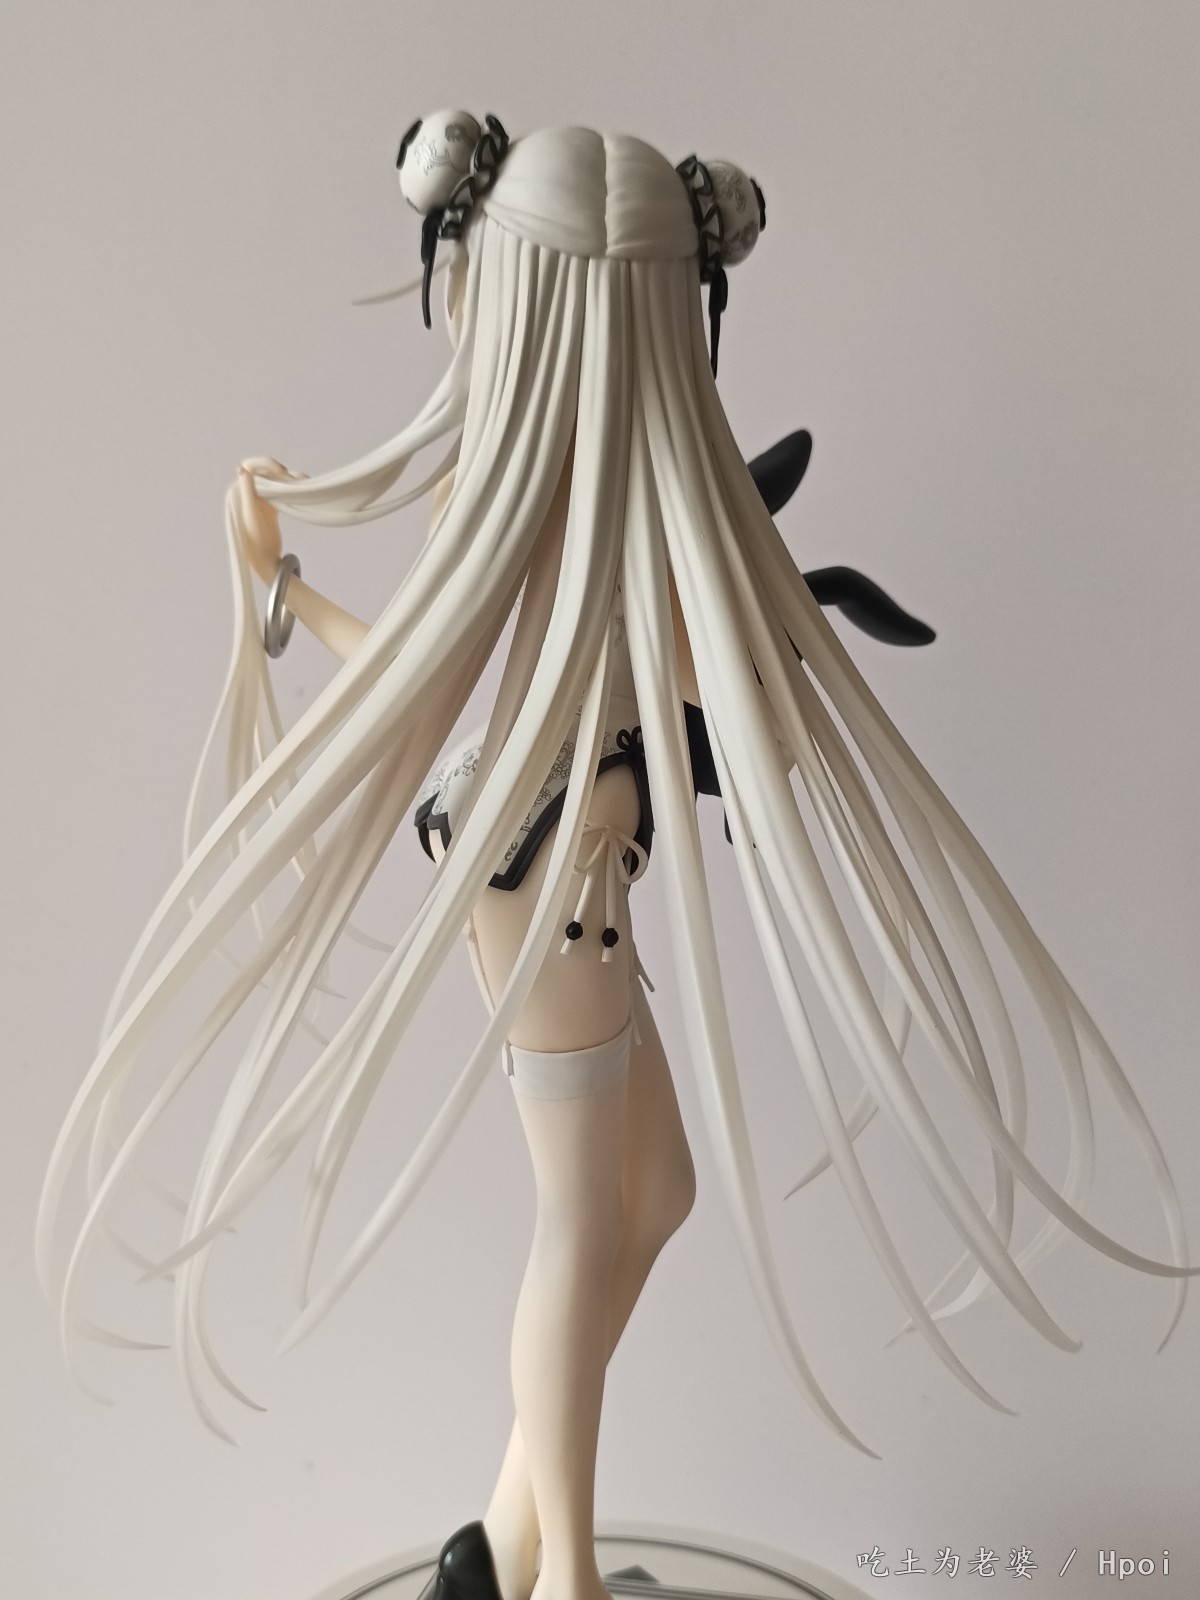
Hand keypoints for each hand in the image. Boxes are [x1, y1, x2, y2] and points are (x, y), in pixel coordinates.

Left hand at [235, 457, 306, 582]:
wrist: (264, 560)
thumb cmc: (255, 541)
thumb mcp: (251, 516)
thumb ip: (247, 492)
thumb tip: (242, 469)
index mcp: (239, 492)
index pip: (251, 466)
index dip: (266, 464)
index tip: (282, 471)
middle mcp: (248, 493)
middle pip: (266, 471)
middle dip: (282, 472)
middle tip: (295, 480)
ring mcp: (260, 500)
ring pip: (276, 480)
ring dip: (290, 478)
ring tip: (303, 482)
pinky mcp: (271, 507)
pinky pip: (281, 491)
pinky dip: (293, 487)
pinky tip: (304, 487)